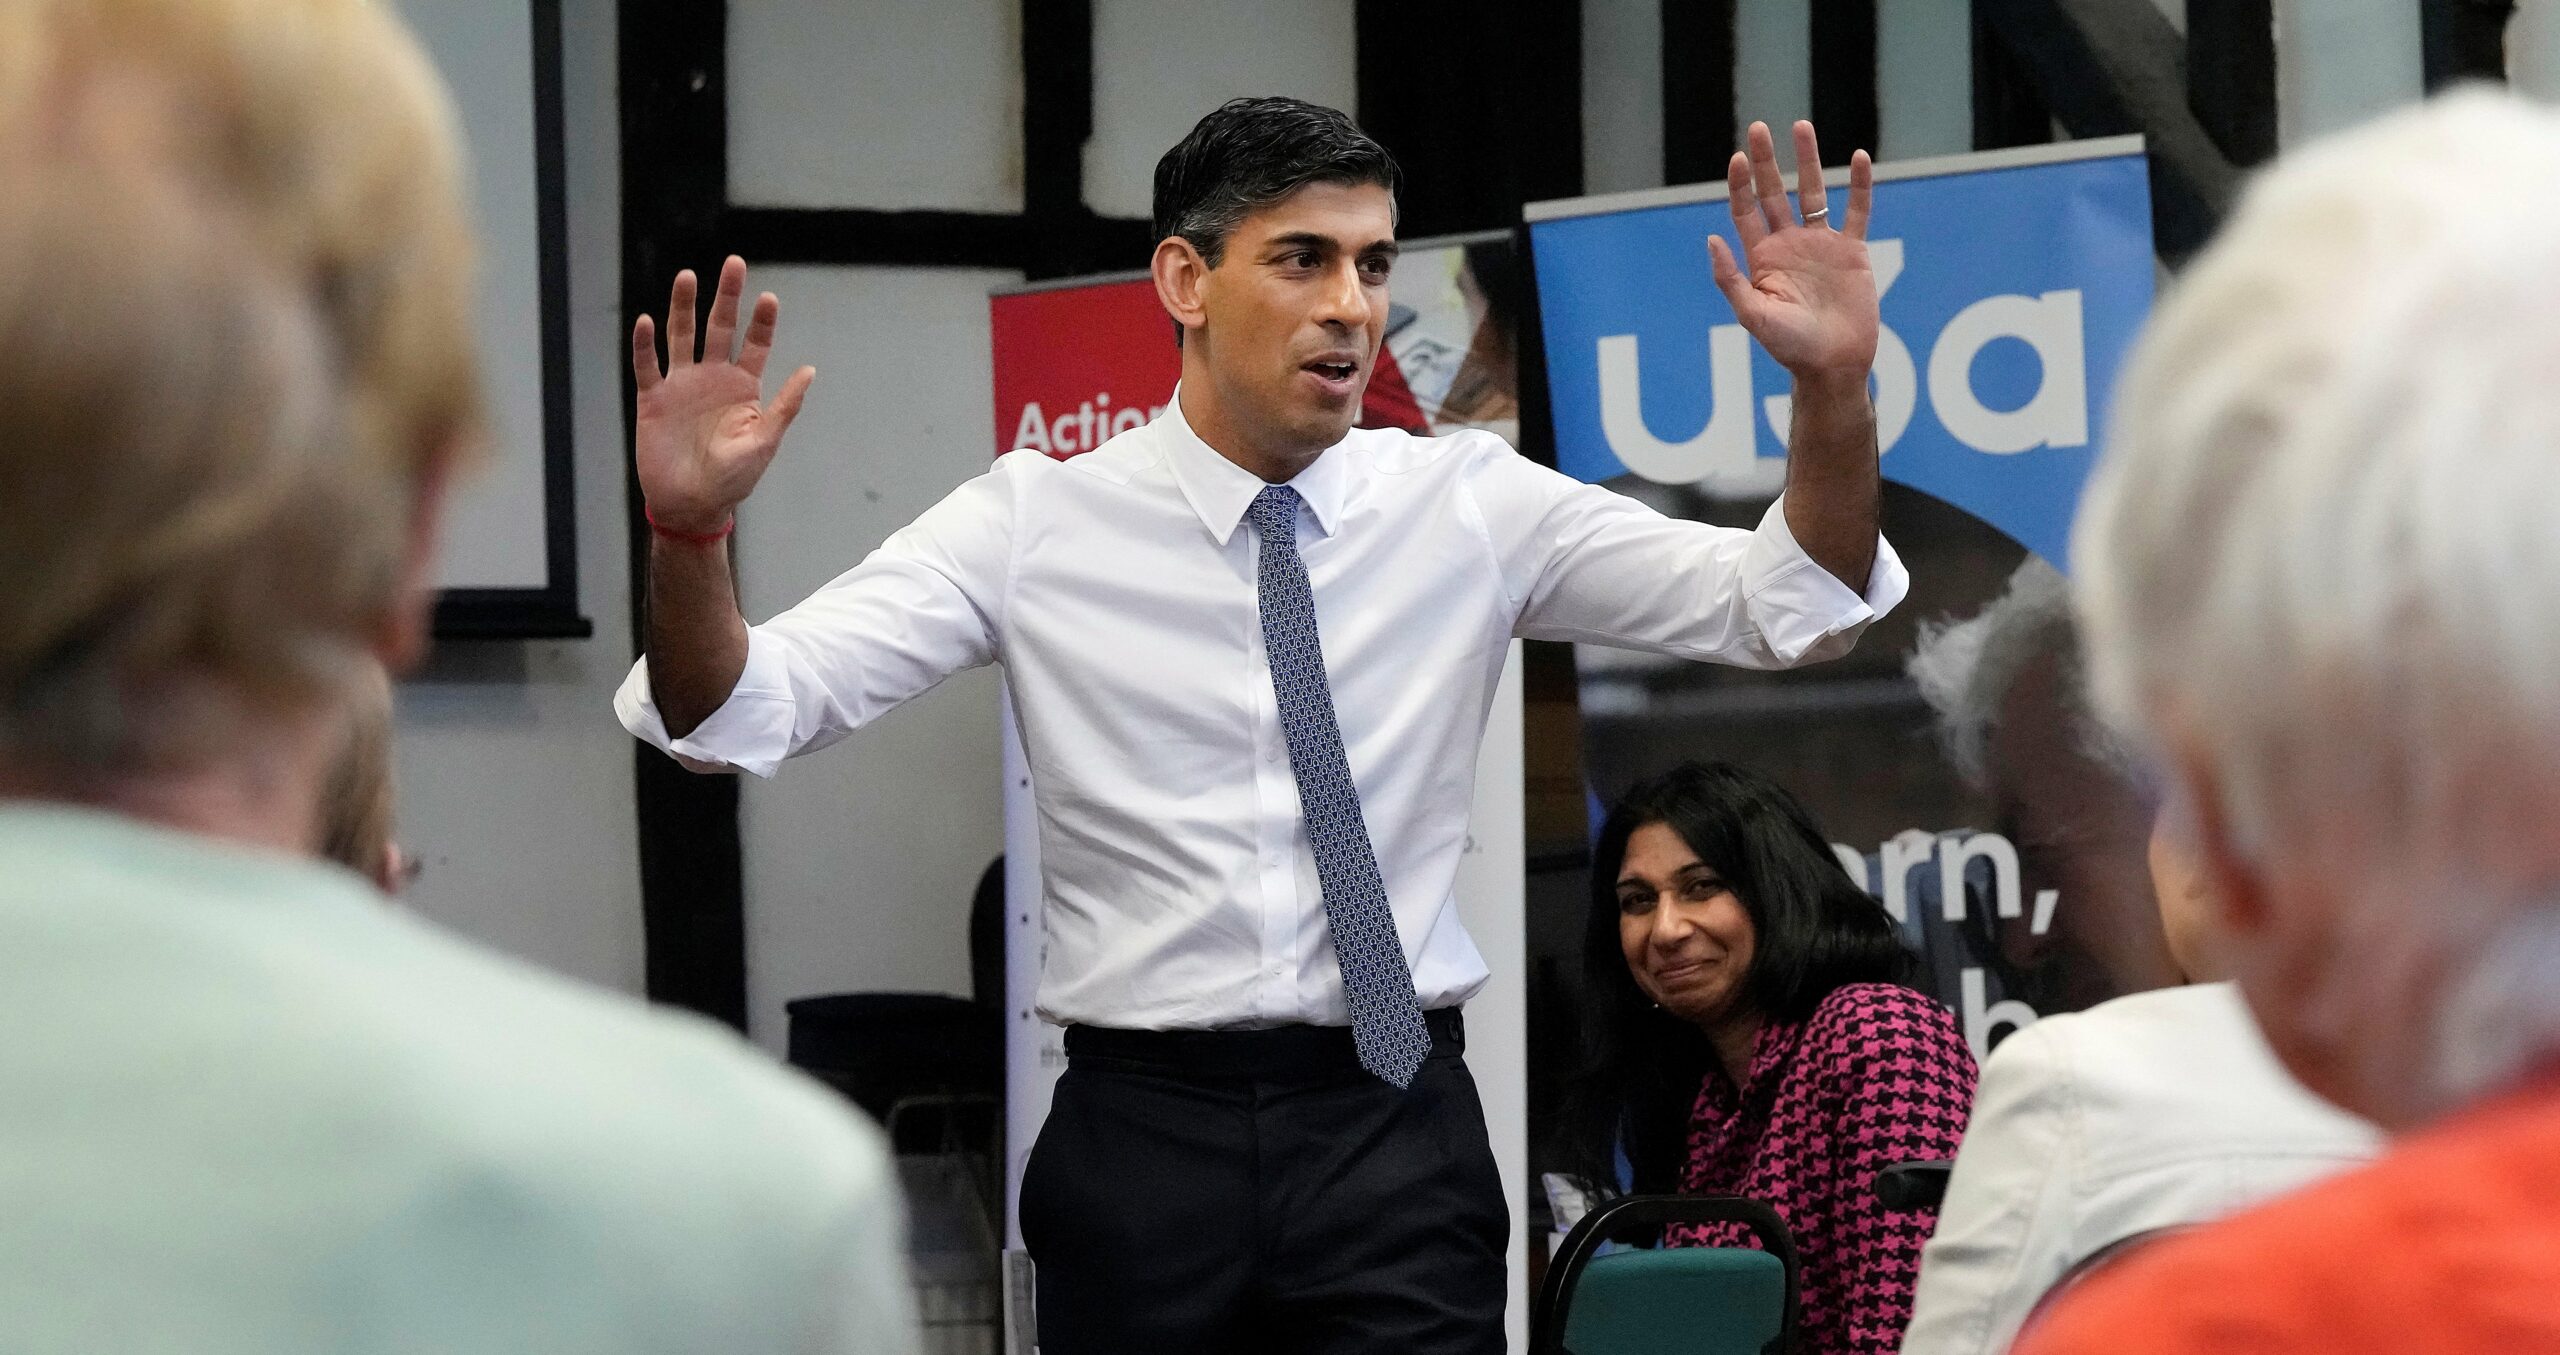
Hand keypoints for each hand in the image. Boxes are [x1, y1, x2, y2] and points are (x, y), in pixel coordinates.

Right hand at [631, 256, 813, 533]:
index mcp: (743, 387)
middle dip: (726, 297)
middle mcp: (712, 378)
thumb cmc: (732, 479)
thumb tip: (810, 370)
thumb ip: (784, 406)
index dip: (762, 322)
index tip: (768, 298)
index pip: (755, 344)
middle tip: (733, 264)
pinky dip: (645, 344)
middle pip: (719, 328)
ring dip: (684, 307)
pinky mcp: (653, 399)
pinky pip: (647, 366)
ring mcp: (681, 385)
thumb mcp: (764, 441)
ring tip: (688, 277)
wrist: (691, 505)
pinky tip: (646, 321)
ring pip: (681, 336)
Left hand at [1708, 120, 1877, 381]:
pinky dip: (1858, 186)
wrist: (1832, 364)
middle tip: (1758, 128)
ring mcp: (1821, 245)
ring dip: (1808, 161)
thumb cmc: (1789, 346)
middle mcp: (1789, 245)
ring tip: (1801, 126)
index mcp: (1762, 258)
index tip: (1738, 159)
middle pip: (1774, 193)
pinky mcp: (1853, 252)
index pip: (1746, 211)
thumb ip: (1730, 279)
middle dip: (1766, 161)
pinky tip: (1858, 158)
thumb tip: (1711, 238)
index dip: (1740, 185)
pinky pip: (1856, 212)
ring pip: (1814, 193)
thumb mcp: (1752, 315)